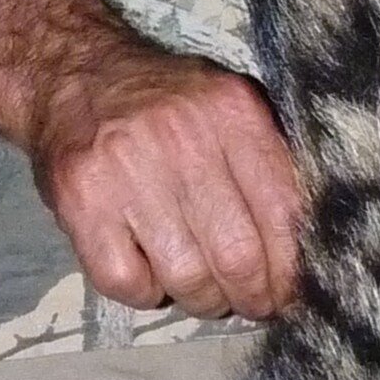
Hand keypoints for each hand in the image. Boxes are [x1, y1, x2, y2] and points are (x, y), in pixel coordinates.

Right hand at [22, 30, 304, 321]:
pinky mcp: (81, 201)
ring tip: (202, 289)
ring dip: (201, 299)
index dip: (291, 269)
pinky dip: (146, 293)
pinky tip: (149, 270)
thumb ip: (268, 163)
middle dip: (252, 297)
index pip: (282, 211)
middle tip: (251, 303)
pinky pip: (129, 283)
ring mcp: (126, 169)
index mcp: (231, 111)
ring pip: (186, 277)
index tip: (289, 292)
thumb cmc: (165, 106)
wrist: (74, 76)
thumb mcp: (226, 109)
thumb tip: (305, 247)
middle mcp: (181, 136)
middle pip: (237, 255)